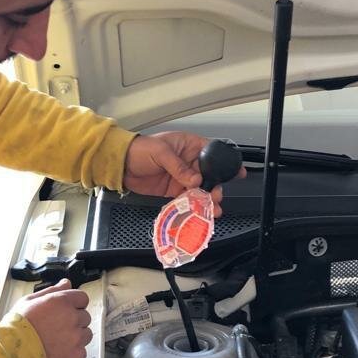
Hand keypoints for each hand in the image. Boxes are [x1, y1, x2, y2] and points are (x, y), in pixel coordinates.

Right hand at [16, 279, 91, 357]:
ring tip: (56, 342)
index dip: (73, 305)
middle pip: (84, 317)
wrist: (11, 355)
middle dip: (73, 321)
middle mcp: (72, 318)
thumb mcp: (29, 301)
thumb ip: (52, 290)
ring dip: (76, 337)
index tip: (66, 311)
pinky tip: (57, 353)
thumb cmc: (16, 329)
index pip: (82, 298)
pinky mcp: (76, 356)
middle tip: (56, 328)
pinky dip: (72, 354)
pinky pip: (82, 352)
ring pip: (85, 335)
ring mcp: (76, 338)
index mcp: (62, 302)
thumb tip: (66, 283)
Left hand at [123, 132, 245, 217]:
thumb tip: (195, 180)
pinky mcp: (173, 190)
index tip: (237, 172)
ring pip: (200, 189)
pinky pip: (187, 199)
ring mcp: (181, 177)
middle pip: (209, 175)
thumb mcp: (161, 153)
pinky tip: (198, 211)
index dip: (225, 163)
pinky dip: (193, 206)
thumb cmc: (139, 149)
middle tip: (216, 196)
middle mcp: (188, 162)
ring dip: (206, 199)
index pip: (212, 153)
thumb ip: (179, 167)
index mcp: (189, 145)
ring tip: (211, 209)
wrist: (121, 165)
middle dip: (215, 187)